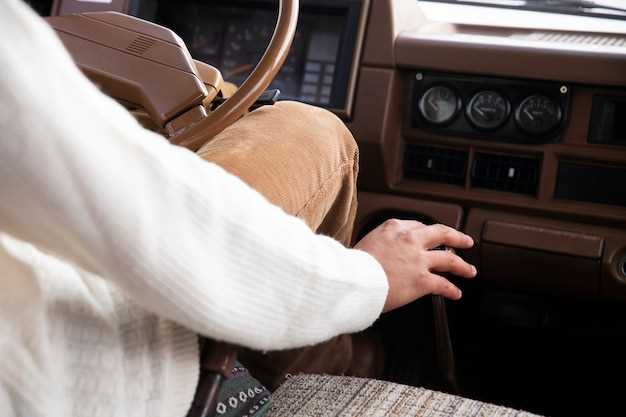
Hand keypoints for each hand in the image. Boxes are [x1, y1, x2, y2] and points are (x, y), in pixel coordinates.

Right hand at [354, 219, 476, 311]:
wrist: (353, 279)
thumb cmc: (353, 264)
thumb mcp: (366, 242)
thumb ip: (380, 242)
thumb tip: (383, 250)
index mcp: (395, 228)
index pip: (418, 226)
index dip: (428, 232)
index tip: (432, 236)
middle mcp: (410, 240)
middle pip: (442, 234)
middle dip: (457, 237)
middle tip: (465, 241)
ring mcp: (419, 260)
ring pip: (449, 259)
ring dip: (462, 266)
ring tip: (469, 270)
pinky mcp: (422, 280)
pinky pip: (443, 285)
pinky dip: (452, 290)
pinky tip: (456, 294)